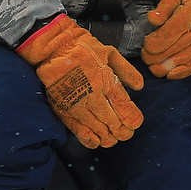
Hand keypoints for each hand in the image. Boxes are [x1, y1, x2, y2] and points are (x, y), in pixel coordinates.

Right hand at [16, 15, 144, 148]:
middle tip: (126, 134)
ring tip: (113, 139)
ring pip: (97, 128)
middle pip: (112, 120)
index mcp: (105, 80)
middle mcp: (92, 94)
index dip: (132, 118)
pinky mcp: (63, 109)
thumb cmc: (81, 47)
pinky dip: (89, 138)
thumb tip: (139, 87)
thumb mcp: (109, 52)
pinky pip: (78, 129)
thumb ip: (126, 70)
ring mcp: (77, 104)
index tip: (135, 124)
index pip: (123, 106)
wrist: (51, 48)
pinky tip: (96, 142)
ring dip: (108, 137)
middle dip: (122, 131)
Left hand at [141, 0, 190, 77]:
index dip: (160, 40)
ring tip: (154, 68)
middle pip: (180, 45)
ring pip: (187, 57)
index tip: (146, 45)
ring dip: (169, 66)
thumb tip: (153, 18)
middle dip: (160, 55)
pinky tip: (170, 74)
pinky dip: (183, 72)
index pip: (176, 29)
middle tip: (145, 57)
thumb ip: (163, 6)